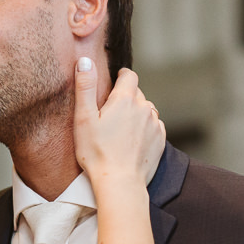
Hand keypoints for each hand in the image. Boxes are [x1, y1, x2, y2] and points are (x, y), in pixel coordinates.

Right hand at [74, 63, 164, 187]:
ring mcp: (154, 124)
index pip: (129, 76)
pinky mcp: (160, 140)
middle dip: (125, 98)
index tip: (115, 80)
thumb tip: (85, 60)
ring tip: (120, 128)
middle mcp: (144, 108)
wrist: (119, 183)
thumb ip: (85, 87)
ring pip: (145, 110)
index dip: (121, 76)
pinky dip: (144, 128)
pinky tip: (131, 140)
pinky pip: (153, 126)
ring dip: (135, 113)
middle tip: (109, 112)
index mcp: (125, 100)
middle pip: (136, 94)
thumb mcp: (83, 118)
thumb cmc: (97, 152)